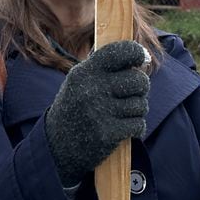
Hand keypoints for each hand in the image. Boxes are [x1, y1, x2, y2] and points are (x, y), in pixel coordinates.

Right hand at [44, 40, 149, 186]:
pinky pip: (138, 124)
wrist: (57, 147)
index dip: (136, 52)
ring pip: (140, 104)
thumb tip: (142, 54)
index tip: (142, 58)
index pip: (119, 52)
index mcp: (84, 72)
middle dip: (141, 87)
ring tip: (124, 113)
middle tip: (134, 93)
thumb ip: (104, 67)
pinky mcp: (107, 134)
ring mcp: (99, 112)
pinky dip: (137, 128)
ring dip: (138, 110)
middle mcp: (91, 89)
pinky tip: (127, 129)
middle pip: (138, 80)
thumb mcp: (80, 81)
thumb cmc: (76, 108)